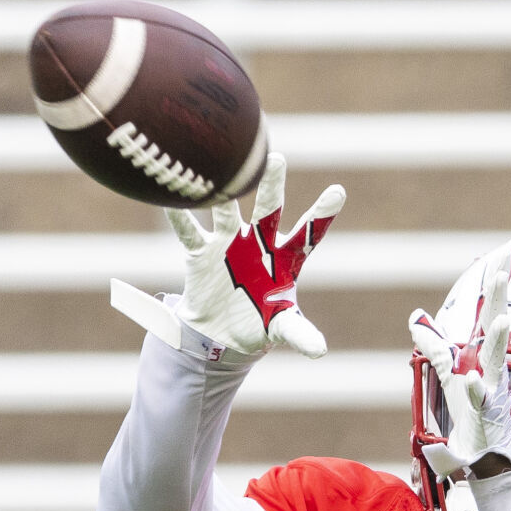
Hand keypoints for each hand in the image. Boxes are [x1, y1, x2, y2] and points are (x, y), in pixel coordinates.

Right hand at [112, 153, 344, 359]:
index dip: (322, 215)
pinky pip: (190, 232)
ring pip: (229, 212)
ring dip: (226, 194)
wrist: (221, 333)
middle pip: (269, 209)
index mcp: (285, 257)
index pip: (308, 234)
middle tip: (275, 160)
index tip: (338, 192)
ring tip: (226, 172)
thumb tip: (319, 351)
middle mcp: (259, 241)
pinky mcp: (202, 252)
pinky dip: (180, 217)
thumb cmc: (259, 323)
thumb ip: (299, 333)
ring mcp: (230, 242)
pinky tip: (171, 200)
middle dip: (272, 186)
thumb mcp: (280, 327)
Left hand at [409, 253, 510, 477]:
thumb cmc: (470, 409)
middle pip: (496, 325)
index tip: (502, 255)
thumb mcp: (448, 372)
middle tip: (503, 271)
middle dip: (500, 299)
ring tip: (503, 319)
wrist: (484, 449)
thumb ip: (434, 345)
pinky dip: (475, 389)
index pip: (488, 312)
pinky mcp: (486, 412)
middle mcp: (491, 365)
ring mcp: (492, 388)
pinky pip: (479, 398)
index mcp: (483, 353)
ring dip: (500, 340)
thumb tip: (415, 317)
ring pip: (497, 360)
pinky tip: (470, 379)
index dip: (493, 285)